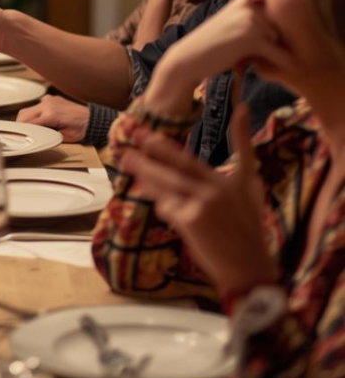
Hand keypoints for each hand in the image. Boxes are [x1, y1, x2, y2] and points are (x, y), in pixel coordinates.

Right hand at [17, 96, 88, 142]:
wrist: (93, 120)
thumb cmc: (81, 130)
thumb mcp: (64, 138)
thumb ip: (47, 136)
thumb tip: (35, 136)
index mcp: (50, 115)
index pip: (27, 123)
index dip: (21, 131)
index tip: (18, 136)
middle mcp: (48, 105)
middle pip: (23, 114)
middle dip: (20, 124)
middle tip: (21, 134)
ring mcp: (50, 100)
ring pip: (28, 109)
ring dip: (26, 118)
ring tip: (30, 128)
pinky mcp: (52, 99)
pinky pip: (38, 105)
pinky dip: (35, 112)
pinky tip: (40, 119)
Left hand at [117, 103, 277, 297]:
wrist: (248, 268)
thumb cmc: (247, 233)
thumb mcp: (251, 196)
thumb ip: (239, 169)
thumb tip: (236, 144)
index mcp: (234, 182)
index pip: (228, 153)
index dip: (235, 131)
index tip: (234, 109)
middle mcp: (218, 189)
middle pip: (180, 163)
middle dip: (155, 148)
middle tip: (136, 135)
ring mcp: (203, 204)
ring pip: (166, 183)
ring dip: (144, 171)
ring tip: (126, 160)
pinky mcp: (190, 221)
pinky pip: (166, 207)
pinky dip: (163, 206)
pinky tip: (162, 207)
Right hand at [145, 0, 289, 112]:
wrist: (188, 59)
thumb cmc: (212, 45)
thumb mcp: (235, 25)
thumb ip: (258, 22)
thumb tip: (295, 26)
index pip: (277, 10)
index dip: (281, 25)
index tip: (286, 37)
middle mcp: (248, 5)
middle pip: (281, 25)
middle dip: (281, 40)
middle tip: (271, 54)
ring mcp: (250, 21)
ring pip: (281, 39)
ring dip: (280, 52)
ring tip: (265, 61)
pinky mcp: (251, 39)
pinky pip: (277, 53)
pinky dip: (284, 63)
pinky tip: (290, 68)